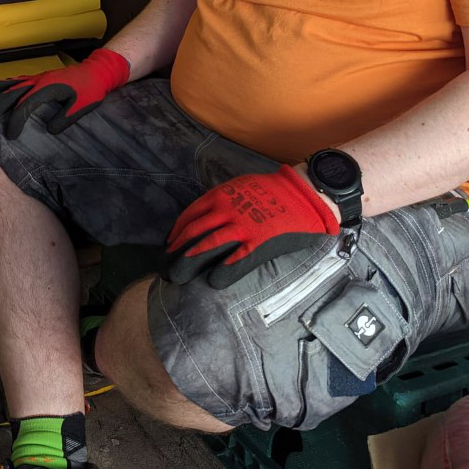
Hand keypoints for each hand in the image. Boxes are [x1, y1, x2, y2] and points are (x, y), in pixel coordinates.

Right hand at [0, 48, 130, 138]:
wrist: (96, 71)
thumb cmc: (90, 90)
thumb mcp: (82, 106)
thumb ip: (65, 118)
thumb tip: (49, 130)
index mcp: (47, 88)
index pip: (24, 105)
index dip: (14, 121)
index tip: (10, 135)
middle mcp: (38, 81)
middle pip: (11, 92)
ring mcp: (36, 77)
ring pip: (10, 82)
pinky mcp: (38, 77)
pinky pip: (16, 79)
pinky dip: (3, 85)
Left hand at [165, 164, 339, 288]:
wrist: (302, 194)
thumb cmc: (271, 191)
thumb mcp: (240, 187)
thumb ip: (222, 201)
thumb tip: (206, 217)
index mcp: (220, 195)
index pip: (190, 215)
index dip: (176, 232)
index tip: (169, 244)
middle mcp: (226, 209)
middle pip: (192, 232)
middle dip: (176, 249)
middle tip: (166, 265)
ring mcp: (241, 226)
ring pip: (207, 245)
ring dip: (190, 261)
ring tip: (178, 275)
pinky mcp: (258, 241)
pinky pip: (235, 259)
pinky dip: (221, 272)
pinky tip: (212, 282)